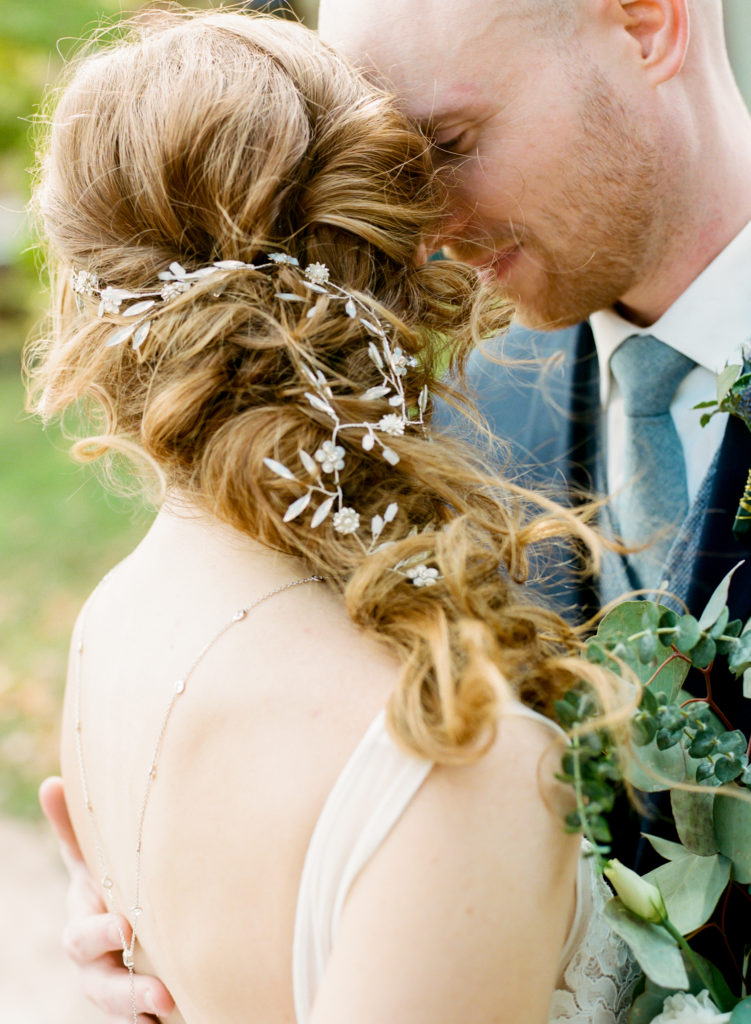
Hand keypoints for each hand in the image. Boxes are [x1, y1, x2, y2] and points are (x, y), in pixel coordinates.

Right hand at [39, 777, 175, 1021]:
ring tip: (170, 1005)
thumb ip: (72, 829)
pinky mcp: (140, 1009)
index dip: (100, 934)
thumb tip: (52, 783)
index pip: (82, 935)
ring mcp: (115, 990)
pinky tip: (182, 1017)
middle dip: (125, 987)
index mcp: (84, 924)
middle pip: (99, 984)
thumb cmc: (110, 883)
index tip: (125, 928)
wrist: (128, 928)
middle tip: (158, 988)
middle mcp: (94, 964)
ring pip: (120, 1010)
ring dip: (142, 1010)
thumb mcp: (94, 859)